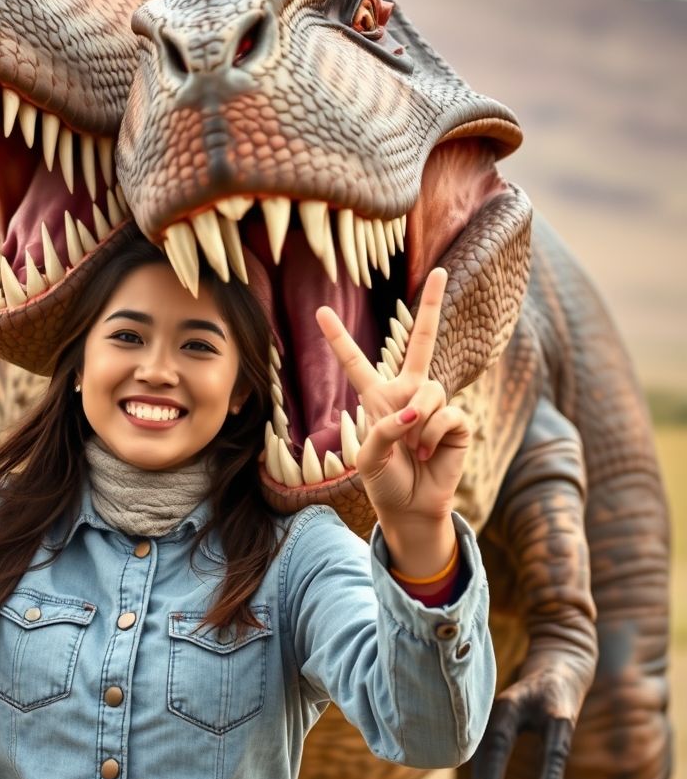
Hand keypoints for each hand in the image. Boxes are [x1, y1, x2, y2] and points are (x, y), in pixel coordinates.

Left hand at [315, 267, 470, 542]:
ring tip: (413, 450)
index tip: (320, 311)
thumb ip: (383, 431)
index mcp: (376, 397)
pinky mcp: (457, 421)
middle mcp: (408, 394)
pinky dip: (433, 435)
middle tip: (442, 271)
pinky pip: (446, 413)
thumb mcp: (368, 459)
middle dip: (432, 306)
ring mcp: (434, 404)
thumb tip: (415, 413)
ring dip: (418, 424)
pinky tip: (428, 452)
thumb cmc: (384, 482)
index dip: (338, 338)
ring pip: (430, 391)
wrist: (411, 507)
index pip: (355, 362)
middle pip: (421, 342)